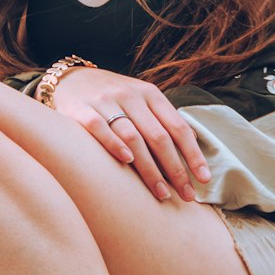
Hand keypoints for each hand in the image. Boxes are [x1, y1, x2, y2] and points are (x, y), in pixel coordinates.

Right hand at [49, 66, 210, 201]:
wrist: (72, 79)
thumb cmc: (114, 97)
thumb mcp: (142, 100)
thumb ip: (163, 119)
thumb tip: (193, 143)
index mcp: (150, 94)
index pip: (178, 127)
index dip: (193, 154)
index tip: (203, 179)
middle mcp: (131, 96)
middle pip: (158, 137)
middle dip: (175, 169)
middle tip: (186, 195)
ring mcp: (105, 102)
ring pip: (133, 137)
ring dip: (149, 168)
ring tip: (161, 193)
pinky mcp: (82, 110)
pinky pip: (100, 129)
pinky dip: (114, 144)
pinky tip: (127, 161)